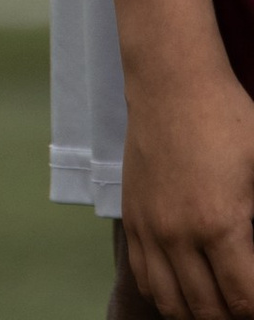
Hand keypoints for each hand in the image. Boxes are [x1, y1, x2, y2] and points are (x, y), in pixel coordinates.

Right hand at [115, 59, 253, 314]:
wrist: (171, 80)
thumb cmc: (228, 118)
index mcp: (220, 225)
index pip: (243, 301)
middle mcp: (179, 234)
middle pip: (208, 311)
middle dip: (232, 315)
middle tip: (245, 303)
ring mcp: (151, 227)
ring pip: (171, 303)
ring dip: (197, 313)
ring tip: (219, 306)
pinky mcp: (133, 216)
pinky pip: (144, 276)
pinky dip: (165, 296)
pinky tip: (186, 291)